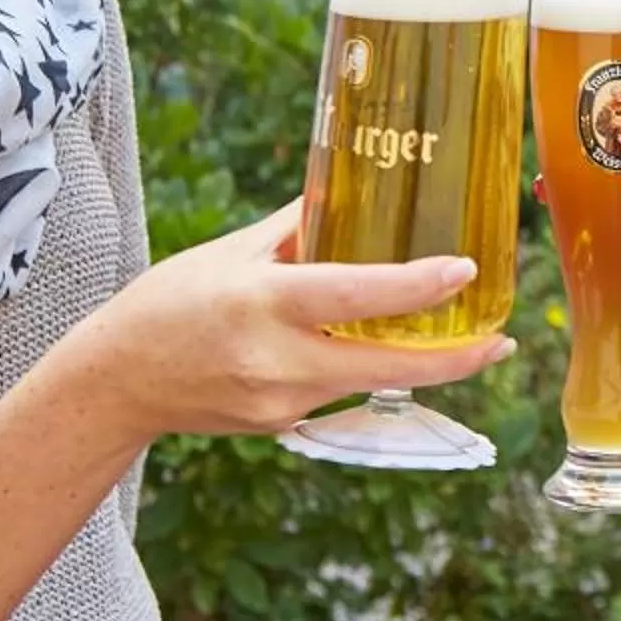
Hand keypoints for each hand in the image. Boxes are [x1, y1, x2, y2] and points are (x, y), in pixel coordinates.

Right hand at [61, 200, 511, 441]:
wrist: (118, 381)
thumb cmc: (171, 302)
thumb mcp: (233, 253)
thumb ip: (298, 230)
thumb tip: (354, 195)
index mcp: (264, 302)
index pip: (356, 296)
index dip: (417, 287)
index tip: (465, 272)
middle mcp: (277, 359)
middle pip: (387, 364)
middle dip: (455, 359)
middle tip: (502, 341)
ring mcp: (280, 401)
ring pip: (367, 377)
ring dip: (411, 360)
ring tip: (454, 335)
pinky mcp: (280, 425)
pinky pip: (337, 391)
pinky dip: (358, 368)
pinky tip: (365, 349)